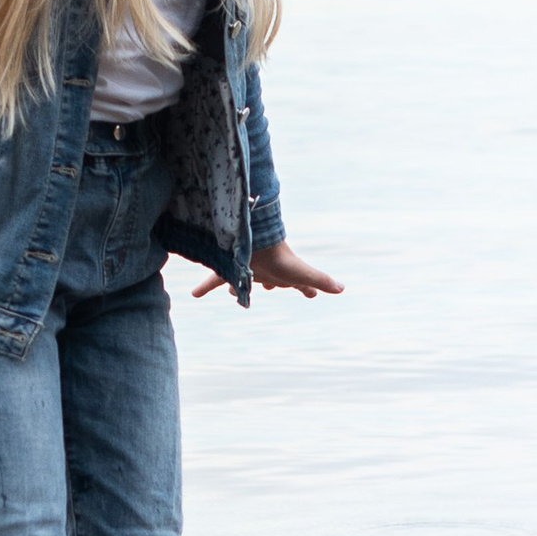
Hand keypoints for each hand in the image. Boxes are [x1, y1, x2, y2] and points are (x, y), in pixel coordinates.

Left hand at [193, 240, 346, 299]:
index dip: (306, 289)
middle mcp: (264, 270)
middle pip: (270, 279)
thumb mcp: (301, 274)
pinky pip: (213, 280)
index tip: (311, 295)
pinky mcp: (228, 268)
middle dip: (271, 284)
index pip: (299, 283)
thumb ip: (320, 281)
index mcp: (283, 273)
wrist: (255, 241)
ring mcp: (246, 269)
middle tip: (272, 287)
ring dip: (239, 286)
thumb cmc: (279, 257)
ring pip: (243, 281)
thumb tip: (343, 288)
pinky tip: (193, 295)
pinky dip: (204, 287)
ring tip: (234, 292)